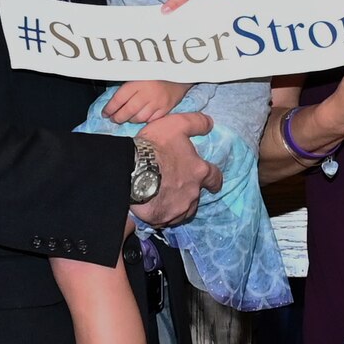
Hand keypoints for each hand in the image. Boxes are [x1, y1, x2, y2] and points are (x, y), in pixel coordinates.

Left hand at [102, 79, 187, 124]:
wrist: (177, 75)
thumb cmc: (154, 74)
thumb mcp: (137, 74)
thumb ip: (125, 86)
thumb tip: (112, 101)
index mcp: (136, 83)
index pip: (118, 99)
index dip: (109, 109)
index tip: (105, 113)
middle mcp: (146, 93)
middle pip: (128, 111)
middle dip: (118, 118)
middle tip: (114, 119)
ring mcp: (157, 102)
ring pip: (139, 118)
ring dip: (130, 120)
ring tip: (126, 118)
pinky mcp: (165, 108)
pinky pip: (151, 120)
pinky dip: (143, 120)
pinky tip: (140, 117)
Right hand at [132, 112, 222, 227]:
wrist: (129, 171)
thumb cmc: (154, 148)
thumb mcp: (176, 125)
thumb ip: (195, 123)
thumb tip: (211, 124)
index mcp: (199, 171)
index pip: (215, 177)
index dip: (215, 180)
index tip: (214, 184)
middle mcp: (193, 193)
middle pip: (197, 196)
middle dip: (190, 192)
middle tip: (178, 187)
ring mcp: (178, 208)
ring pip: (184, 210)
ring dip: (179, 205)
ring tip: (166, 199)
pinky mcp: (163, 218)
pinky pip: (167, 219)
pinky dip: (163, 214)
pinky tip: (154, 209)